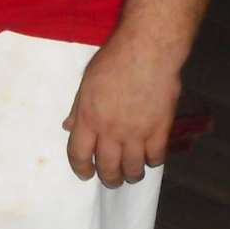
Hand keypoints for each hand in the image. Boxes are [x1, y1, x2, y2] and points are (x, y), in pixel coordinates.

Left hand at [61, 40, 181, 187]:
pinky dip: (152, 160)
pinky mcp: (160, 130)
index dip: (81, 168)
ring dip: (131, 174)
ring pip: (133, 169)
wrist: (148, 50)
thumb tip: (69, 127)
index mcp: (88, 117)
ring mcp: (137, 133)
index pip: (78, 155)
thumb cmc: (114, 59)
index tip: (86, 173)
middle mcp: (111, 130)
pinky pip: (156, 157)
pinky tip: (150, 155)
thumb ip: (78, 108)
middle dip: (109, 178)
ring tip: (132, 172)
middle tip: (112, 178)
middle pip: (108, 168)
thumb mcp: (87, 81)